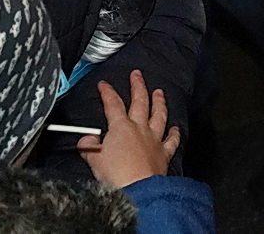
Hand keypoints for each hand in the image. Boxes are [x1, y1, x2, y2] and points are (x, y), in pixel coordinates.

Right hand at [77, 69, 180, 188]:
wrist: (137, 189)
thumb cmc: (115, 174)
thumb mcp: (94, 159)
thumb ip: (89, 146)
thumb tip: (87, 139)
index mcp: (121, 127)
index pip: (113, 104)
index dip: (108, 92)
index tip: (104, 84)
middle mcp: (140, 128)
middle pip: (140, 102)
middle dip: (138, 86)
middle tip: (137, 75)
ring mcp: (154, 139)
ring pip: (159, 115)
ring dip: (159, 102)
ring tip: (159, 92)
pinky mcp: (164, 153)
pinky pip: (171, 140)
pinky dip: (174, 133)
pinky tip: (176, 129)